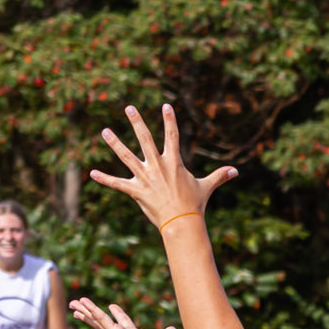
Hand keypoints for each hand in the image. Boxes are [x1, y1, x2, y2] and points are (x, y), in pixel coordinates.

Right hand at [69, 298, 180, 328]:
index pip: (121, 322)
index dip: (117, 313)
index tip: (111, 305)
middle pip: (102, 323)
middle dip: (90, 314)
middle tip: (79, 307)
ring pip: (97, 320)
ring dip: (85, 311)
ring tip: (73, 303)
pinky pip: (100, 318)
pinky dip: (91, 309)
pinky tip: (83, 302)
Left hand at [89, 104, 236, 229]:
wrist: (182, 222)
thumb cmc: (195, 204)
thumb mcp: (207, 187)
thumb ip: (220, 176)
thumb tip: (236, 171)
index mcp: (174, 162)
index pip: (172, 135)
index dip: (169, 120)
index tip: (166, 105)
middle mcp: (157, 166)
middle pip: (145, 139)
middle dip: (137, 122)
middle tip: (129, 108)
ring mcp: (145, 177)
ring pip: (126, 156)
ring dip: (115, 143)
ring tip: (104, 131)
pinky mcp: (136, 191)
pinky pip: (117, 183)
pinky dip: (104, 179)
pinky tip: (92, 173)